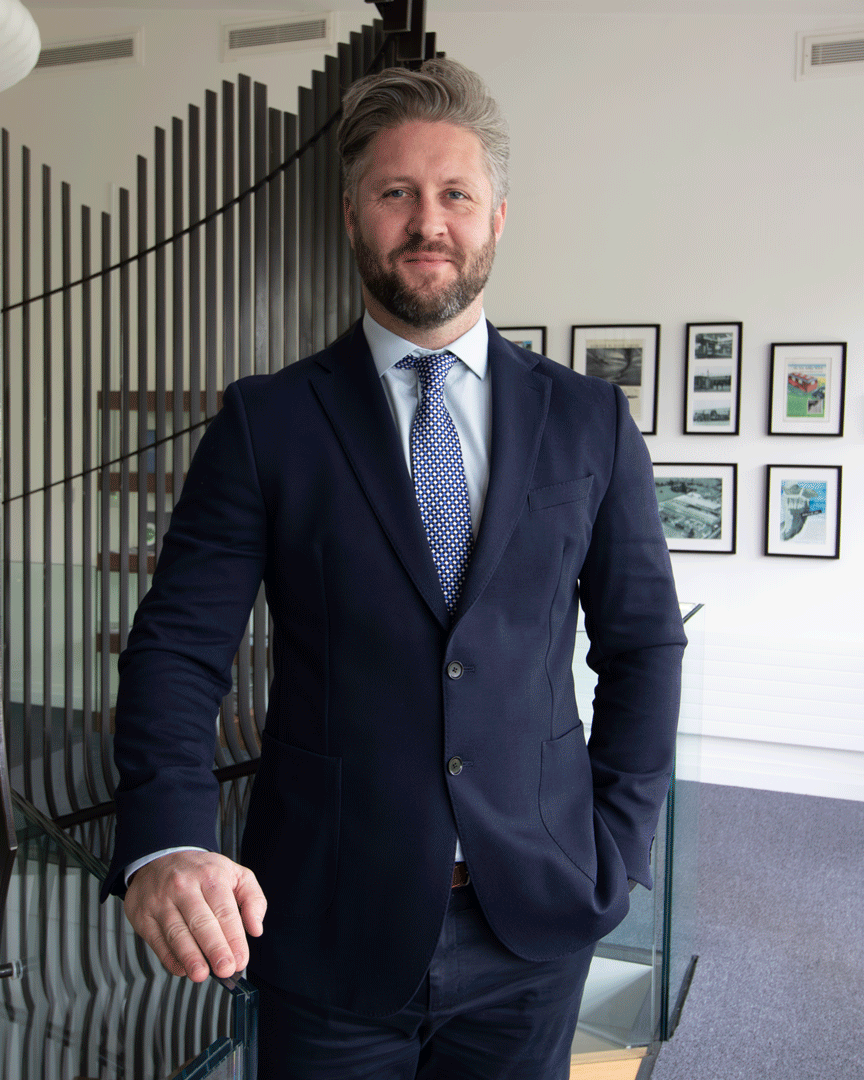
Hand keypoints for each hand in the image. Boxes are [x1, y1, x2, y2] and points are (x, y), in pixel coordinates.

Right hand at [123, 850, 266, 981]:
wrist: (160, 857)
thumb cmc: (202, 871)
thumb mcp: (234, 874)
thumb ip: (253, 899)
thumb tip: (256, 928)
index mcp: (210, 876)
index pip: (224, 911)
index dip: (234, 938)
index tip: (241, 959)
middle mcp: (184, 887)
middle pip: (201, 922)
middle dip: (214, 948)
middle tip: (225, 969)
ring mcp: (161, 901)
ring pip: (177, 932)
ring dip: (190, 956)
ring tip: (201, 974)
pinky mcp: (144, 915)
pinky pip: (157, 941)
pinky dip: (170, 958)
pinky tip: (182, 969)